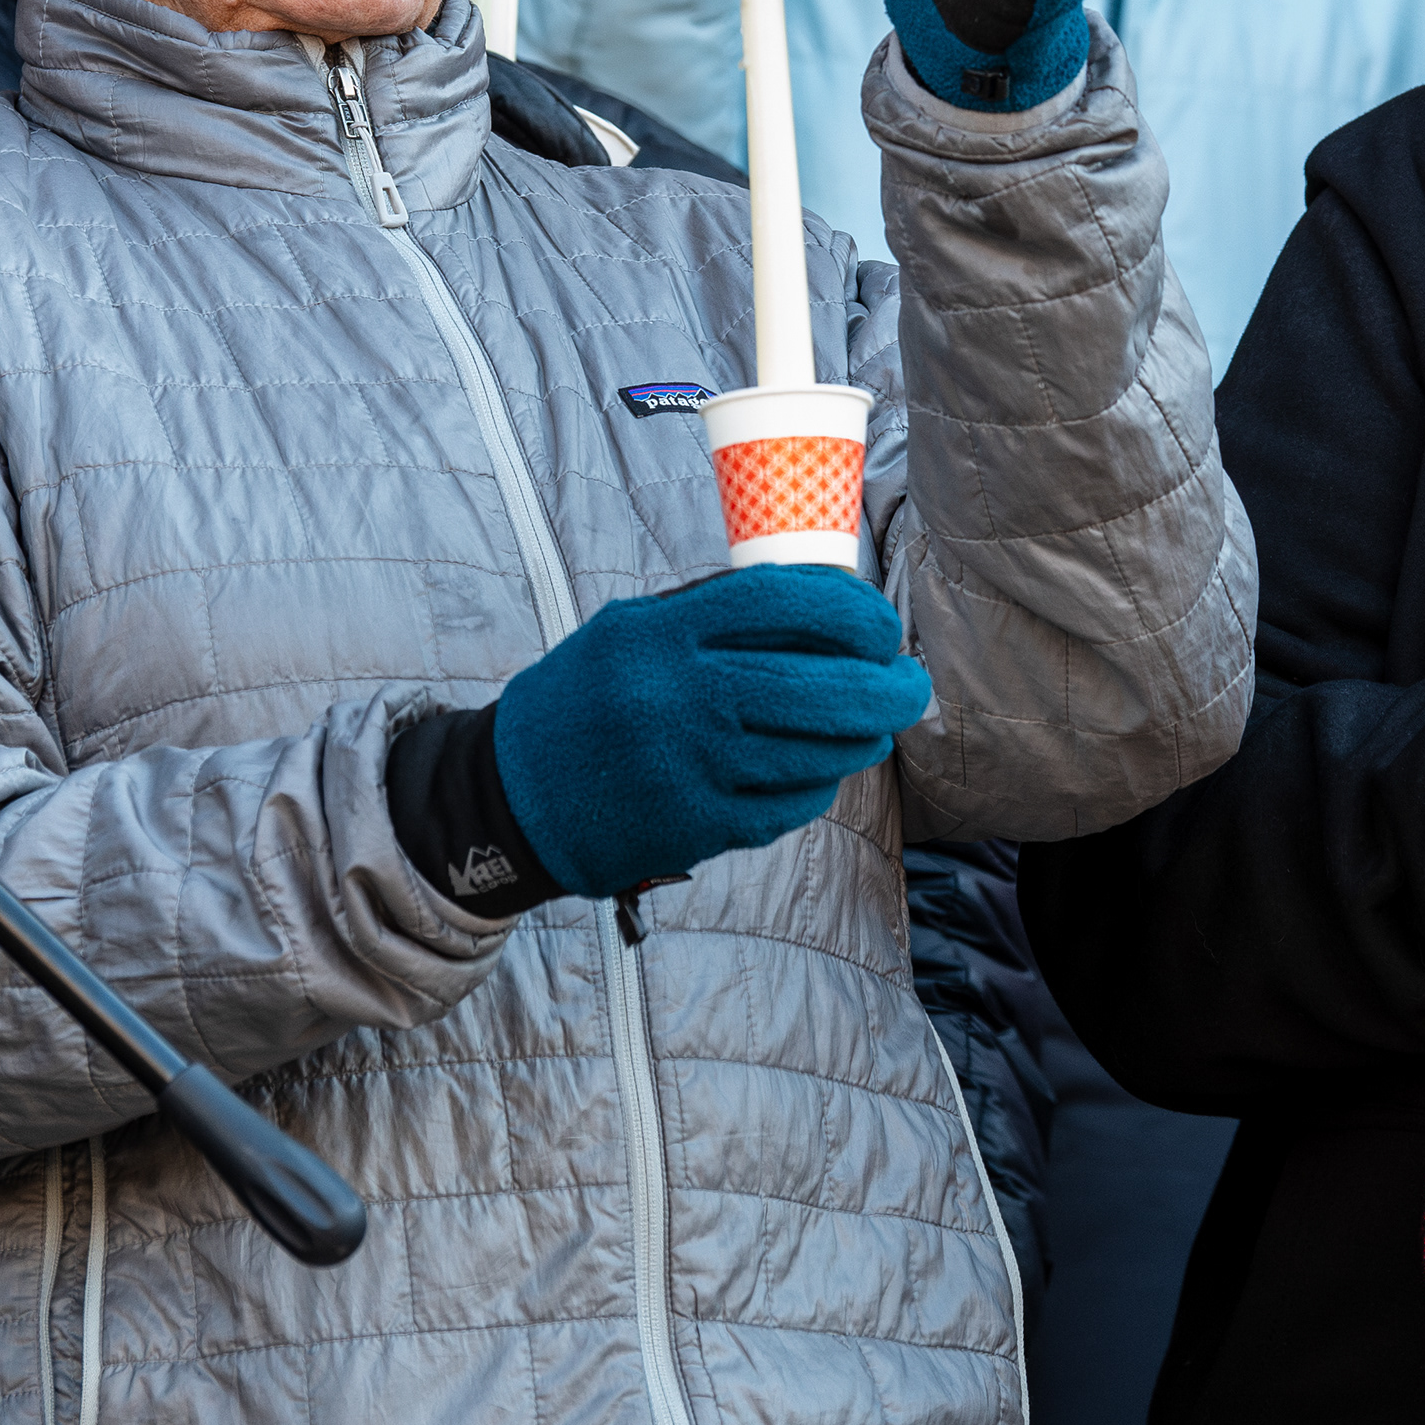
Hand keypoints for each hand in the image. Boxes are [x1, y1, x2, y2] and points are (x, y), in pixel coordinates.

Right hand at [488, 564, 932, 900]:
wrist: (514, 796)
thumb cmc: (590, 696)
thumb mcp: (635, 627)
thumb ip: (720, 611)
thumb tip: (831, 599)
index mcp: (663, 634)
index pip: (788, 602)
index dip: (854, 611)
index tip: (881, 625)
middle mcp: (680, 699)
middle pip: (824, 688)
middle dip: (889, 687)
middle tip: (911, 684)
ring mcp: (692, 768)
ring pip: (821, 753)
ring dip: (863, 738)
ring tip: (870, 727)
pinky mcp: (699, 825)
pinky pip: (792, 803)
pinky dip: (818, 784)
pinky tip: (814, 769)